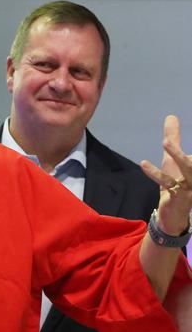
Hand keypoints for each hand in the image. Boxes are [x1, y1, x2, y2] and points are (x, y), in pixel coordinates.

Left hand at [141, 115, 191, 235]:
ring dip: (177, 155)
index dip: (182, 149)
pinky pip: (168, 183)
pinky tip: (144, 164)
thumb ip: (173, 138)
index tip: (172, 133)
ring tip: (166, 142)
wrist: (174, 214)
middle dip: (182, 150)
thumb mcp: (172, 159)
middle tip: (170, 137)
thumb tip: (170, 116)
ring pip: (188, 169)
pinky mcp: (178, 196)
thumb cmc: (177, 182)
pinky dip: (155, 173)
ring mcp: (191, 186)